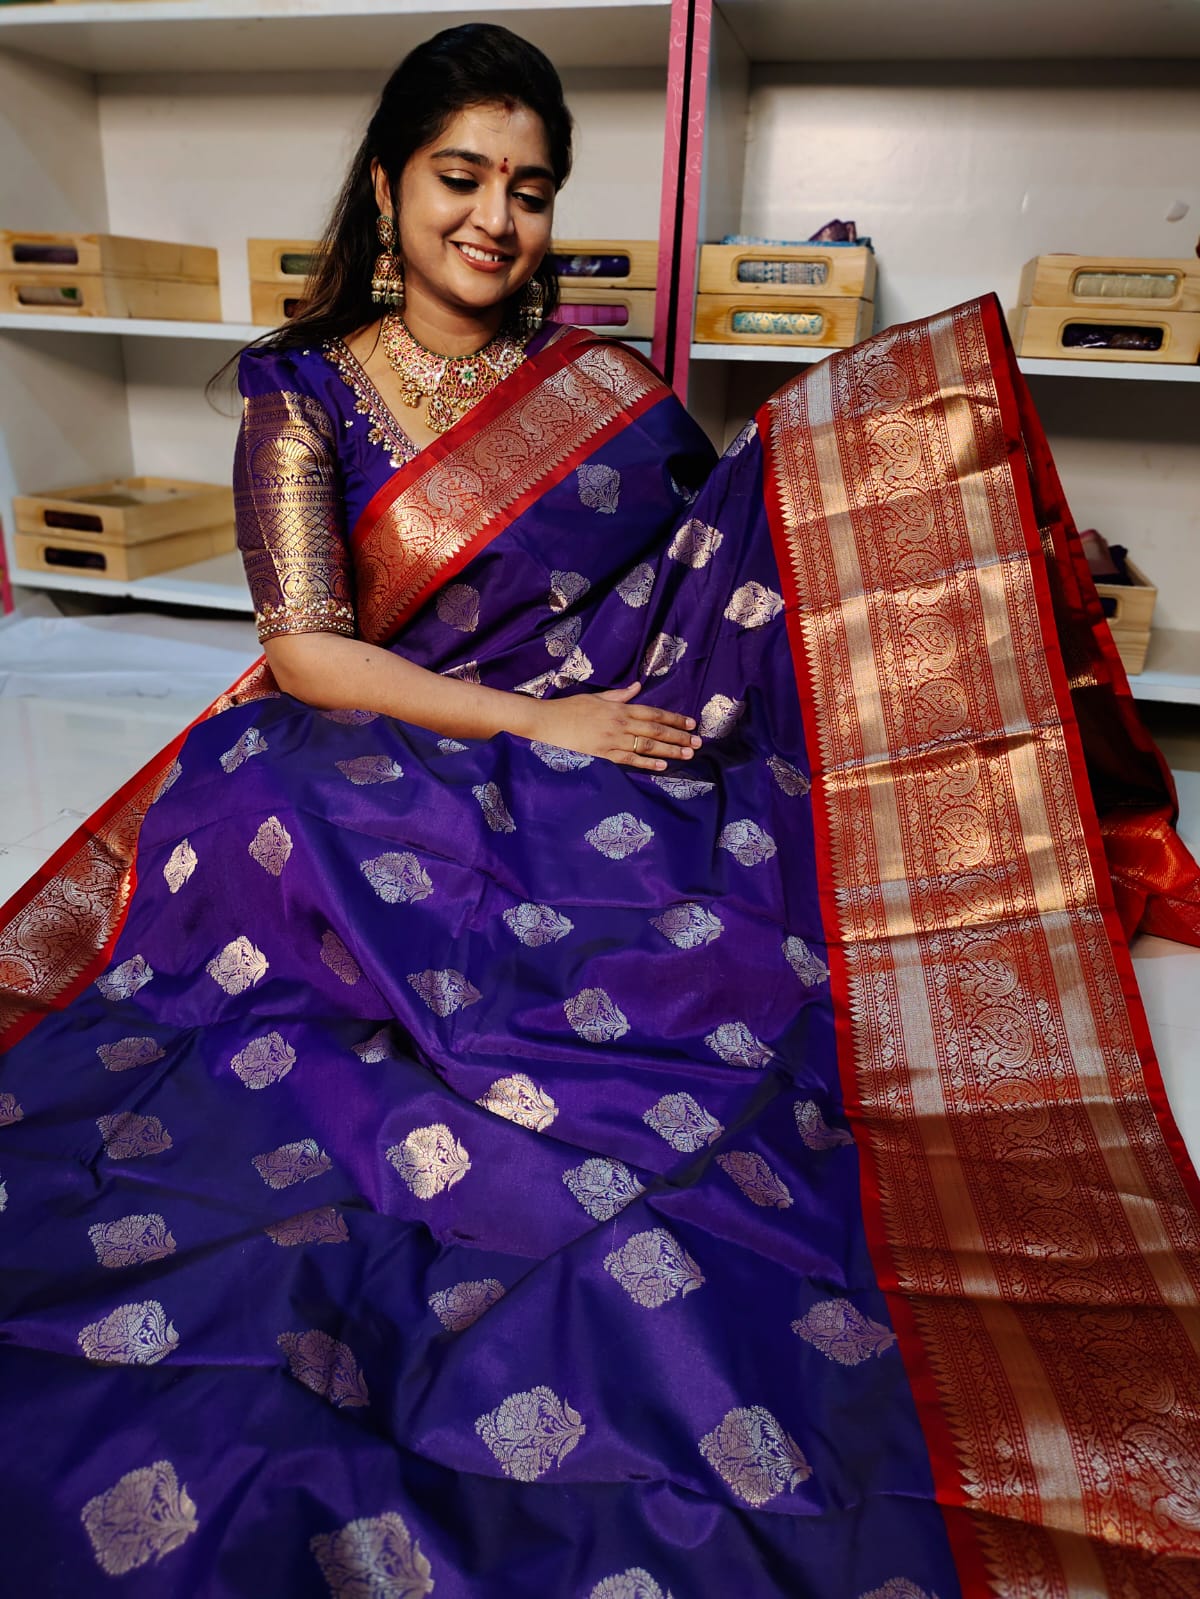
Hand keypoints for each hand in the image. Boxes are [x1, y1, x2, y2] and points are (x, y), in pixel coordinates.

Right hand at [533, 681, 702, 769]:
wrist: (545, 723)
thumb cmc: (568, 709)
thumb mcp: (595, 698)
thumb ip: (619, 695)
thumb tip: (637, 687)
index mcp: (619, 708)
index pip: (653, 713)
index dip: (674, 719)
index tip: (691, 724)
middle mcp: (620, 724)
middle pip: (656, 731)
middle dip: (679, 737)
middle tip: (698, 743)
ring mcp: (612, 741)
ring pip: (647, 746)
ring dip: (670, 751)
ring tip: (688, 755)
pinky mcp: (603, 755)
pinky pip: (630, 760)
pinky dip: (647, 764)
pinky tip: (662, 766)